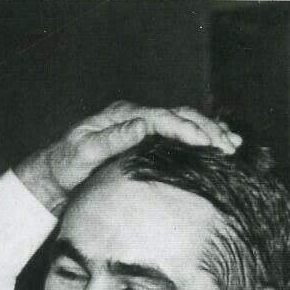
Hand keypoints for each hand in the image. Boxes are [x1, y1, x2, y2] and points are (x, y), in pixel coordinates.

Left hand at [14, 101, 240, 213]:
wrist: (55, 175)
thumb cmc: (66, 166)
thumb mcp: (84, 152)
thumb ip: (112, 138)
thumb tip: (143, 124)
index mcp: (123, 115)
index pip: (163, 117)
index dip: (186, 129)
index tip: (207, 143)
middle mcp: (136, 116)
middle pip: (180, 115)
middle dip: (207, 129)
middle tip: (228, 148)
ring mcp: (142, 126)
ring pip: (184, 122)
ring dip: (210, 132)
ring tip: (233, 145)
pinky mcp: (146, 140)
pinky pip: (178, 134)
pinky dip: (200, 138)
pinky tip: (219, 145)